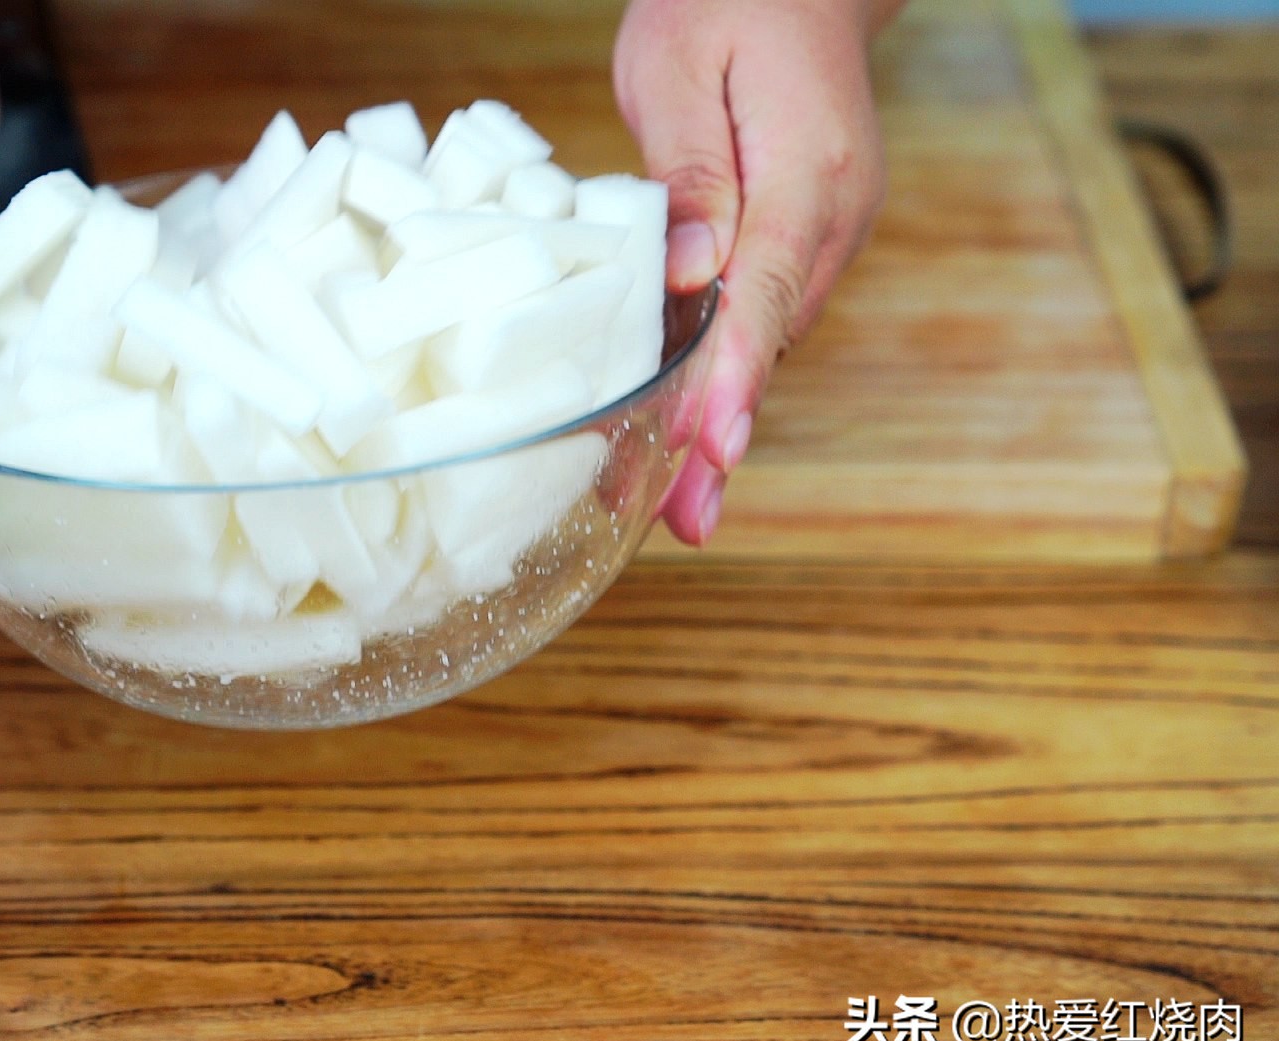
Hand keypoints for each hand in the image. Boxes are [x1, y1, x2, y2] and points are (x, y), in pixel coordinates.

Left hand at [615, 0, 896, 544]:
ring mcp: (828, 228)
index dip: (732, 380)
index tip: (709, 448)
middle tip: (685, 521)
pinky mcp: (807, 233)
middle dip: (724, 434)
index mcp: (805, 175)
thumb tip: (686, 277)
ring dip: (722, 415)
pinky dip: (727, 369)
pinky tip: (687, 423)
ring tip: (674, 501)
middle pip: (770, 341)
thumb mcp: (678, 68)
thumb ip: (686, 176)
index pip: (763, 294)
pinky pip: (763, 313)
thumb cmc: (729, 0)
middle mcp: (832, 215)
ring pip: (768, 337)